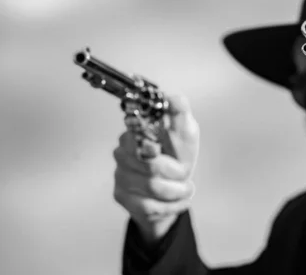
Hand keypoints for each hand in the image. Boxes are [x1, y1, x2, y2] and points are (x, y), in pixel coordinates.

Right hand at [113, 94, 199, 243]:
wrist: (174, 189)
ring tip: (185, 187)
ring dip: (178, 190)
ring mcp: (120, 175)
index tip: (167, 150)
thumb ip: (180, 114)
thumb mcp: (186, 133)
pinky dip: (173, 205)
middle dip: (177, 172)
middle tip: (185, 173)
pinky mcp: (121, 196)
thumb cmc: (179, 156)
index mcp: (137, 132)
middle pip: (150, 165)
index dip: (157, 146)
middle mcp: (123, 152)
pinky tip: (179, 200)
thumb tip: (172, 97)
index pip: (137, 136)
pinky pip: (150, 206)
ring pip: (152, 186)